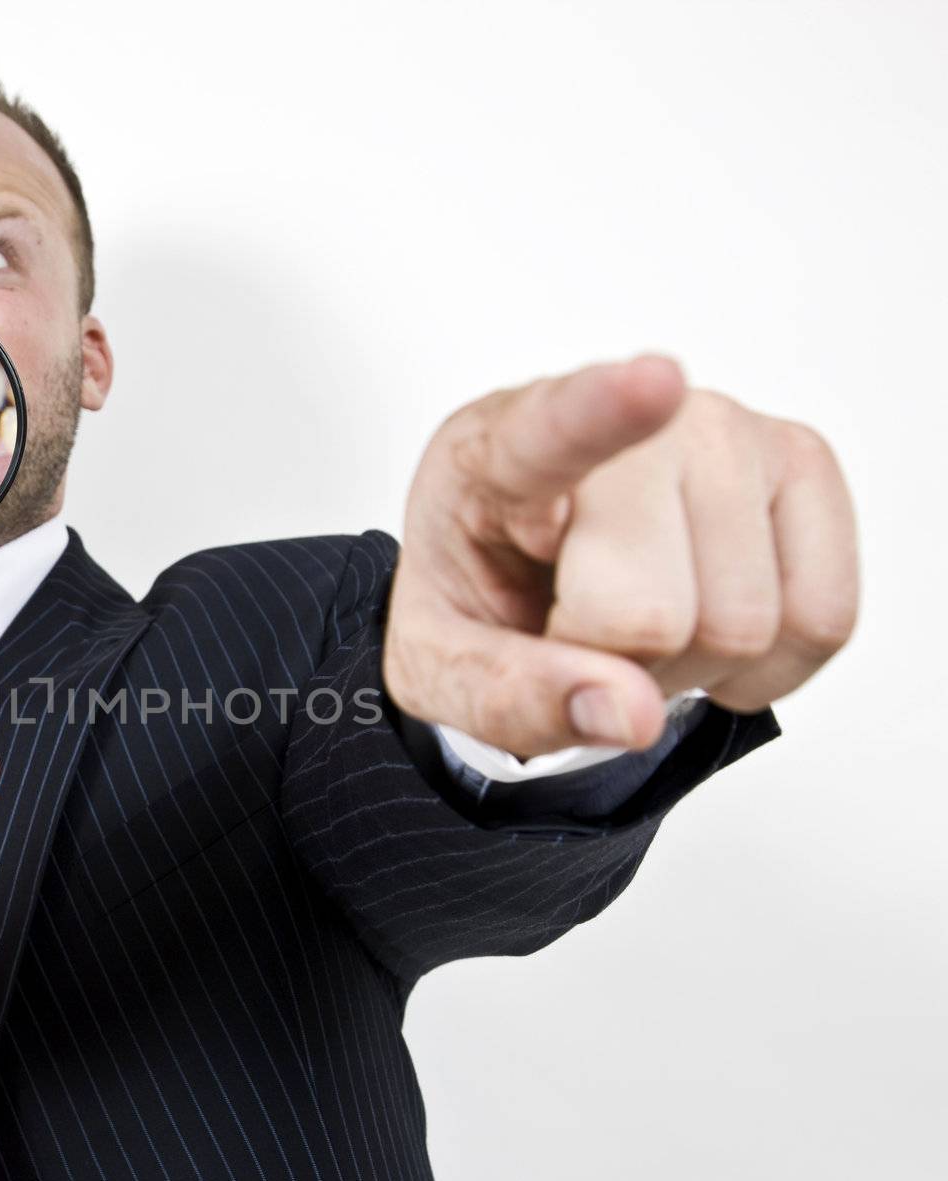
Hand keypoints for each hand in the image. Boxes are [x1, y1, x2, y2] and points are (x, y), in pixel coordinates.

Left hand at [383, 354, 858, 756]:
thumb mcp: (444, 667)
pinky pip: (822, 621)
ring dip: (690, 668)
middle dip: (619, 667)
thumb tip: (631, 713)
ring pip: (745, 626)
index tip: (652, 381)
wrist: (520, 558)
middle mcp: (630, 418)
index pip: (557, 430)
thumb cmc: (483, 589)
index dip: (608, 411)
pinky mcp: (803, 461)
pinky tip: (707, 629)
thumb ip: (509, 695)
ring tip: (640, 621)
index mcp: (502, 455)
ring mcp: (728, 430)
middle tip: (580, 634)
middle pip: (655, 613)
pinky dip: (766, 667)